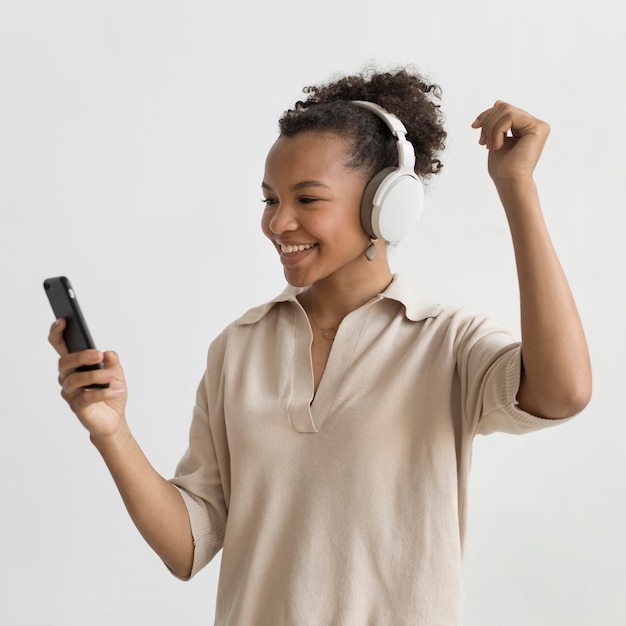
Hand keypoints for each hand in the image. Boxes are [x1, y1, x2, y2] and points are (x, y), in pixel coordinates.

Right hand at [49, 318, 127, 437]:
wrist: (114, 419)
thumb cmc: (111, 392)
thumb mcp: (116, 373)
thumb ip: (112, 362)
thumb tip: (108, 353)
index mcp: (75, 364)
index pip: (60, 346)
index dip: (57, 332)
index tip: (63, 320)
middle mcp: (67, 377)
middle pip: (65, 362)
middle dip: (81, 356)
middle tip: (98, 355)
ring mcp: (69, 392)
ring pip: (75, 379)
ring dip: (97, 376)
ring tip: (113, 376)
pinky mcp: (76, 406)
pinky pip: (86, 397)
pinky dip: (104, 392)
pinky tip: (117, 390)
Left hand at [471, 101, 549, 183]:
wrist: (509, 183)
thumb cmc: (502, 167)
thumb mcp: (496, 138)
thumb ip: (498, 122)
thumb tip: (499, 101)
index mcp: (526, 126)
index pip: (504, 109)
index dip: (487, 114)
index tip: (475, 127)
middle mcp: (535, 124)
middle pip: (504, 107)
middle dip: (487, 122)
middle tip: (482, 142)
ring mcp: (539, 125)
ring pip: (506, 110)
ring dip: (491, 128)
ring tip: (489, 146)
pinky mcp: (538, 128)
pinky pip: (510, 117)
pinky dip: (497, 131)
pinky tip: (497, 146)